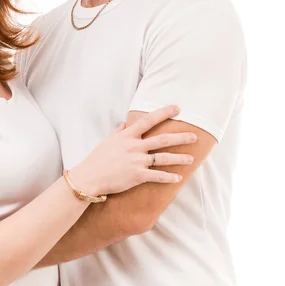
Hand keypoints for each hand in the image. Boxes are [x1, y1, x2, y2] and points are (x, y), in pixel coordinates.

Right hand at [70, 105, 195, 196]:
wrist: (90, 177)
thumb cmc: (98, 158)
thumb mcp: (108, 141)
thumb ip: (119, 131)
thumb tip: (125, 123)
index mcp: (127, 136)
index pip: (149, 120)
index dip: (164, 113)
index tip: (177, 108)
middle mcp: (134, 146)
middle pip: (162, 140)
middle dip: (180, 137)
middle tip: (194, 136)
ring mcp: (137, 161)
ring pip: (164, 158)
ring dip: (179, 158)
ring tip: (191, 158)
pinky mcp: (137, 176)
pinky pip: (157, 176)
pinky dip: (169, 177)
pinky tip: (178, 177)